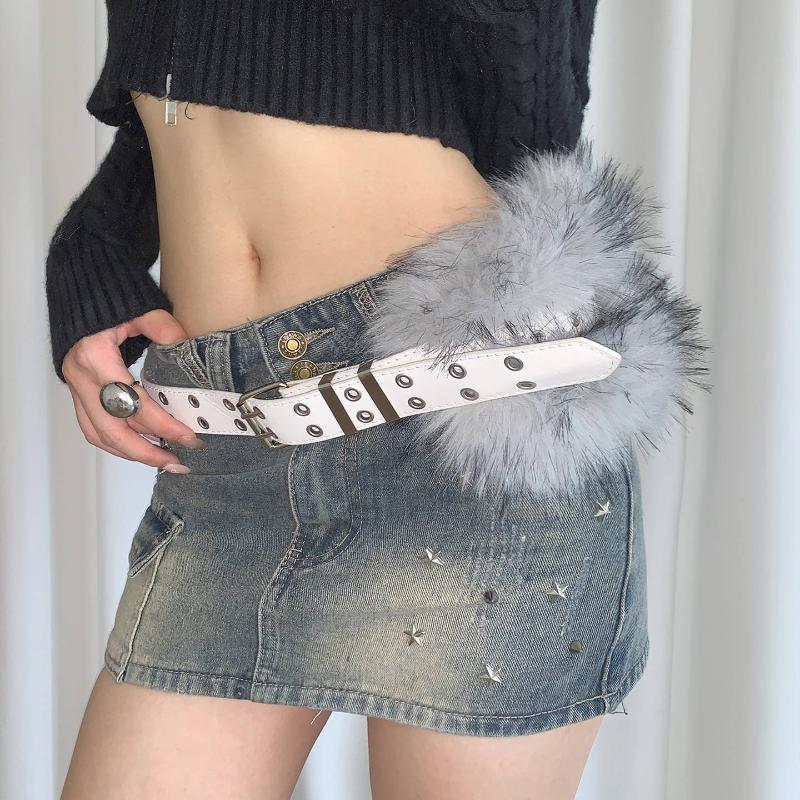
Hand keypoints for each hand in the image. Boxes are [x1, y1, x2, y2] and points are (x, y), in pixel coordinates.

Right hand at [61, 309, 207, 470]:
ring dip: (131, 452)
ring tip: (165, 460)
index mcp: (96, 358)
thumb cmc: (109, 305)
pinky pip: (93, 428)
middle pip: (111, 430)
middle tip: (178, 462)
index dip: (162, 424)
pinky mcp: (79, 393)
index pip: (133, 403)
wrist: (79, 297)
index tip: (189, 437)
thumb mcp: (139, 309)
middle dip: (146, 452)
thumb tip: (186, 344)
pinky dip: (118, 443)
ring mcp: (76, 388)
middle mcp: (82, 379)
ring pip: (99, 434)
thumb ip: (163, 326)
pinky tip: (143, 447)